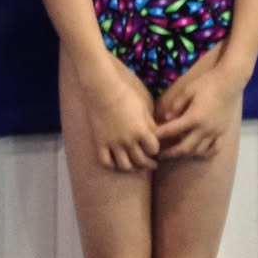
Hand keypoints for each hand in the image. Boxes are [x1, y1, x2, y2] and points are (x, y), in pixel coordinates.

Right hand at [82, 56, 162, 171]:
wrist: (102, 89)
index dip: (156, 150)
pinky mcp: (100, 143)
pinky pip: (106, 162)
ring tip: (136, 166)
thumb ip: (150, 124)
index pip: (154, 149)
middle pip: (141, 160)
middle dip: (149, 164)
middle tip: (152, 164)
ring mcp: (113, 143)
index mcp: (141, 130)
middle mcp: (128, 140)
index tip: (156, 149)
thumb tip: (156, 136)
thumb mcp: (143, 107)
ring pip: (125, 165)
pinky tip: (117, 162)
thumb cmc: (126, 94)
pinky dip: (113, 165)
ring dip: (133, 168)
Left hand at [153, 47, 243, 159]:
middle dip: (171, 153)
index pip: (173, 130)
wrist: (229, 82)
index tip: (151, 138)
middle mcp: (204, 129)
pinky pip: (214, 149)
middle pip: (185, 148)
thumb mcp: (188, 90)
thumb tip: (166, 118)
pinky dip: (205, 153)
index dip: (160, 135)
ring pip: (198, 151)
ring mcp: (215, 133)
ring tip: (176, 154)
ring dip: (186, 155)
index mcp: (194, 117)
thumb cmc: (207, 83)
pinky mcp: (223, 132)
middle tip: (160, 155)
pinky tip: (198, 153)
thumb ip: (176, 105)